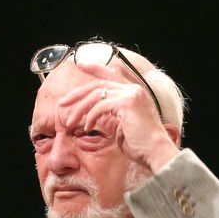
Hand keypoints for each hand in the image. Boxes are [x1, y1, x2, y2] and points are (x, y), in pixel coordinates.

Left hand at [58, 61, 179, 173]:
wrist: (156, 153)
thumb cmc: (141, 146)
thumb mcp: (122, 128)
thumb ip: (110, 117)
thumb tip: (95, 116)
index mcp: (134, 92)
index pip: (111, 74)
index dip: (95, 68)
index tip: (80, 65)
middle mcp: (133, 89)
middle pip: (98, 84)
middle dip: (78, 94)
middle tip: (62, 103)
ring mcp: (131, 94)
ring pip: (96, 95)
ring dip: (79, 109)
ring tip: (69, 122)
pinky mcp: (126, 103)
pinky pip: (100, 106)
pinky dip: (90, 116)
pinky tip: (87, 127)